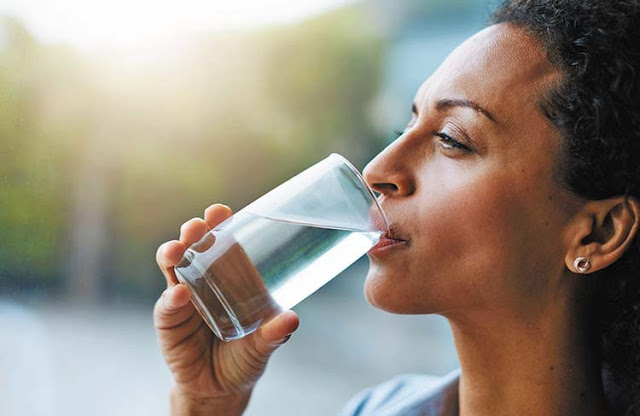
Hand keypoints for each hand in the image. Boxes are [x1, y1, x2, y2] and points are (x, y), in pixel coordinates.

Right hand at [154, 204, 299, 414]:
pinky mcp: (169, 322)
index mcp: (229, 277)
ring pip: (172, 268)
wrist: (221, 389)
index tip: (220, 211)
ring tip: (178, 250)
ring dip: (173, 255)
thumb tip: (292, 318)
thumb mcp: (263, 344)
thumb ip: (275, 333)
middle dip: (192, 232)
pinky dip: (171, 299)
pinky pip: (167, 306)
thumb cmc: (245, 357)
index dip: (218, 224)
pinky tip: (179, 295)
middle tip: (197, 227)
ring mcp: (183, 299)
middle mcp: (203, 281)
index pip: (221, 243)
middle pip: (193, 247)